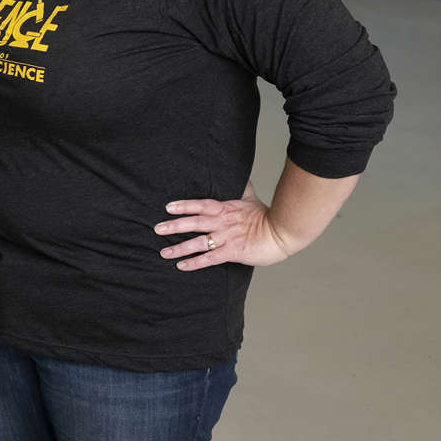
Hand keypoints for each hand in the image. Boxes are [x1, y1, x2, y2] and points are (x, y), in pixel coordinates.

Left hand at [157, 182, 295, 269]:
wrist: (284, 232)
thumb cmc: (267, 216)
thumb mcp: (250, 199)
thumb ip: (240, 188)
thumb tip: (237, 174)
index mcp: (226, 208)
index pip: (201, 204)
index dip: (184, 205)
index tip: (168, 207)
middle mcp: (223, 222)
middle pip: (195, 223)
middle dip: (174, 226)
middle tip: (157, 229)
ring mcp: (227, 238)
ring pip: (199, 242)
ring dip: (180, 247)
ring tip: (163, 252)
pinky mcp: (233, 252)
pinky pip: (210, 258)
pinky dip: (195, 262)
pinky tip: (181, 266)